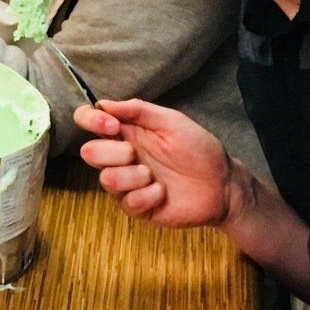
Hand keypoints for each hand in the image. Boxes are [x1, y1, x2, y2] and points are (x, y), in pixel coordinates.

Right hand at [75, 97, 238, 227]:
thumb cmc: (199, 150)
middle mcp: (120, 156)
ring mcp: (126, 183)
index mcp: (125, 132)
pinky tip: (163, 192)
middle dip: (112, 152)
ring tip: (155, 177)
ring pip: (106, 179)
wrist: (222, 185)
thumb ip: (138, 110)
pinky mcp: (136, 207)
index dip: (90, 120)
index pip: (87, 120)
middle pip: (88, 152)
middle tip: (136, 154)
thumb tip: (103, 102)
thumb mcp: (172, 122)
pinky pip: (127, 201)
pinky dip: (148, 195)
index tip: (112, 126)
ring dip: (134, 176)